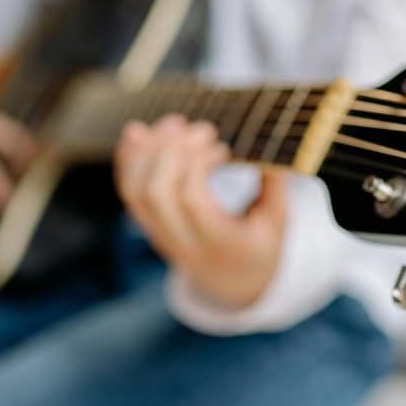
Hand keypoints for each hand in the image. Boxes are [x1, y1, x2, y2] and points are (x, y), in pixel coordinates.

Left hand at [115, 115, 286, 308]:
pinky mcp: (149, 226)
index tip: (223, 147)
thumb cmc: (259, 245)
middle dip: (173, 150)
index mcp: (220, 244)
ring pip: (136, 192)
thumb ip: (274, 184)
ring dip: (148, 150)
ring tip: (174, 123)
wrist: (232, 283)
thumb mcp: (277, 221)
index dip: (200, 164)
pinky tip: (136, 132)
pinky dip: (128, 159)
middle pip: (157, 193)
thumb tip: (271, 144)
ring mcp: (161, 236)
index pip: (192, 200)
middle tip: (202, 127)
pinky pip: (128, 193)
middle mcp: (184, 243)